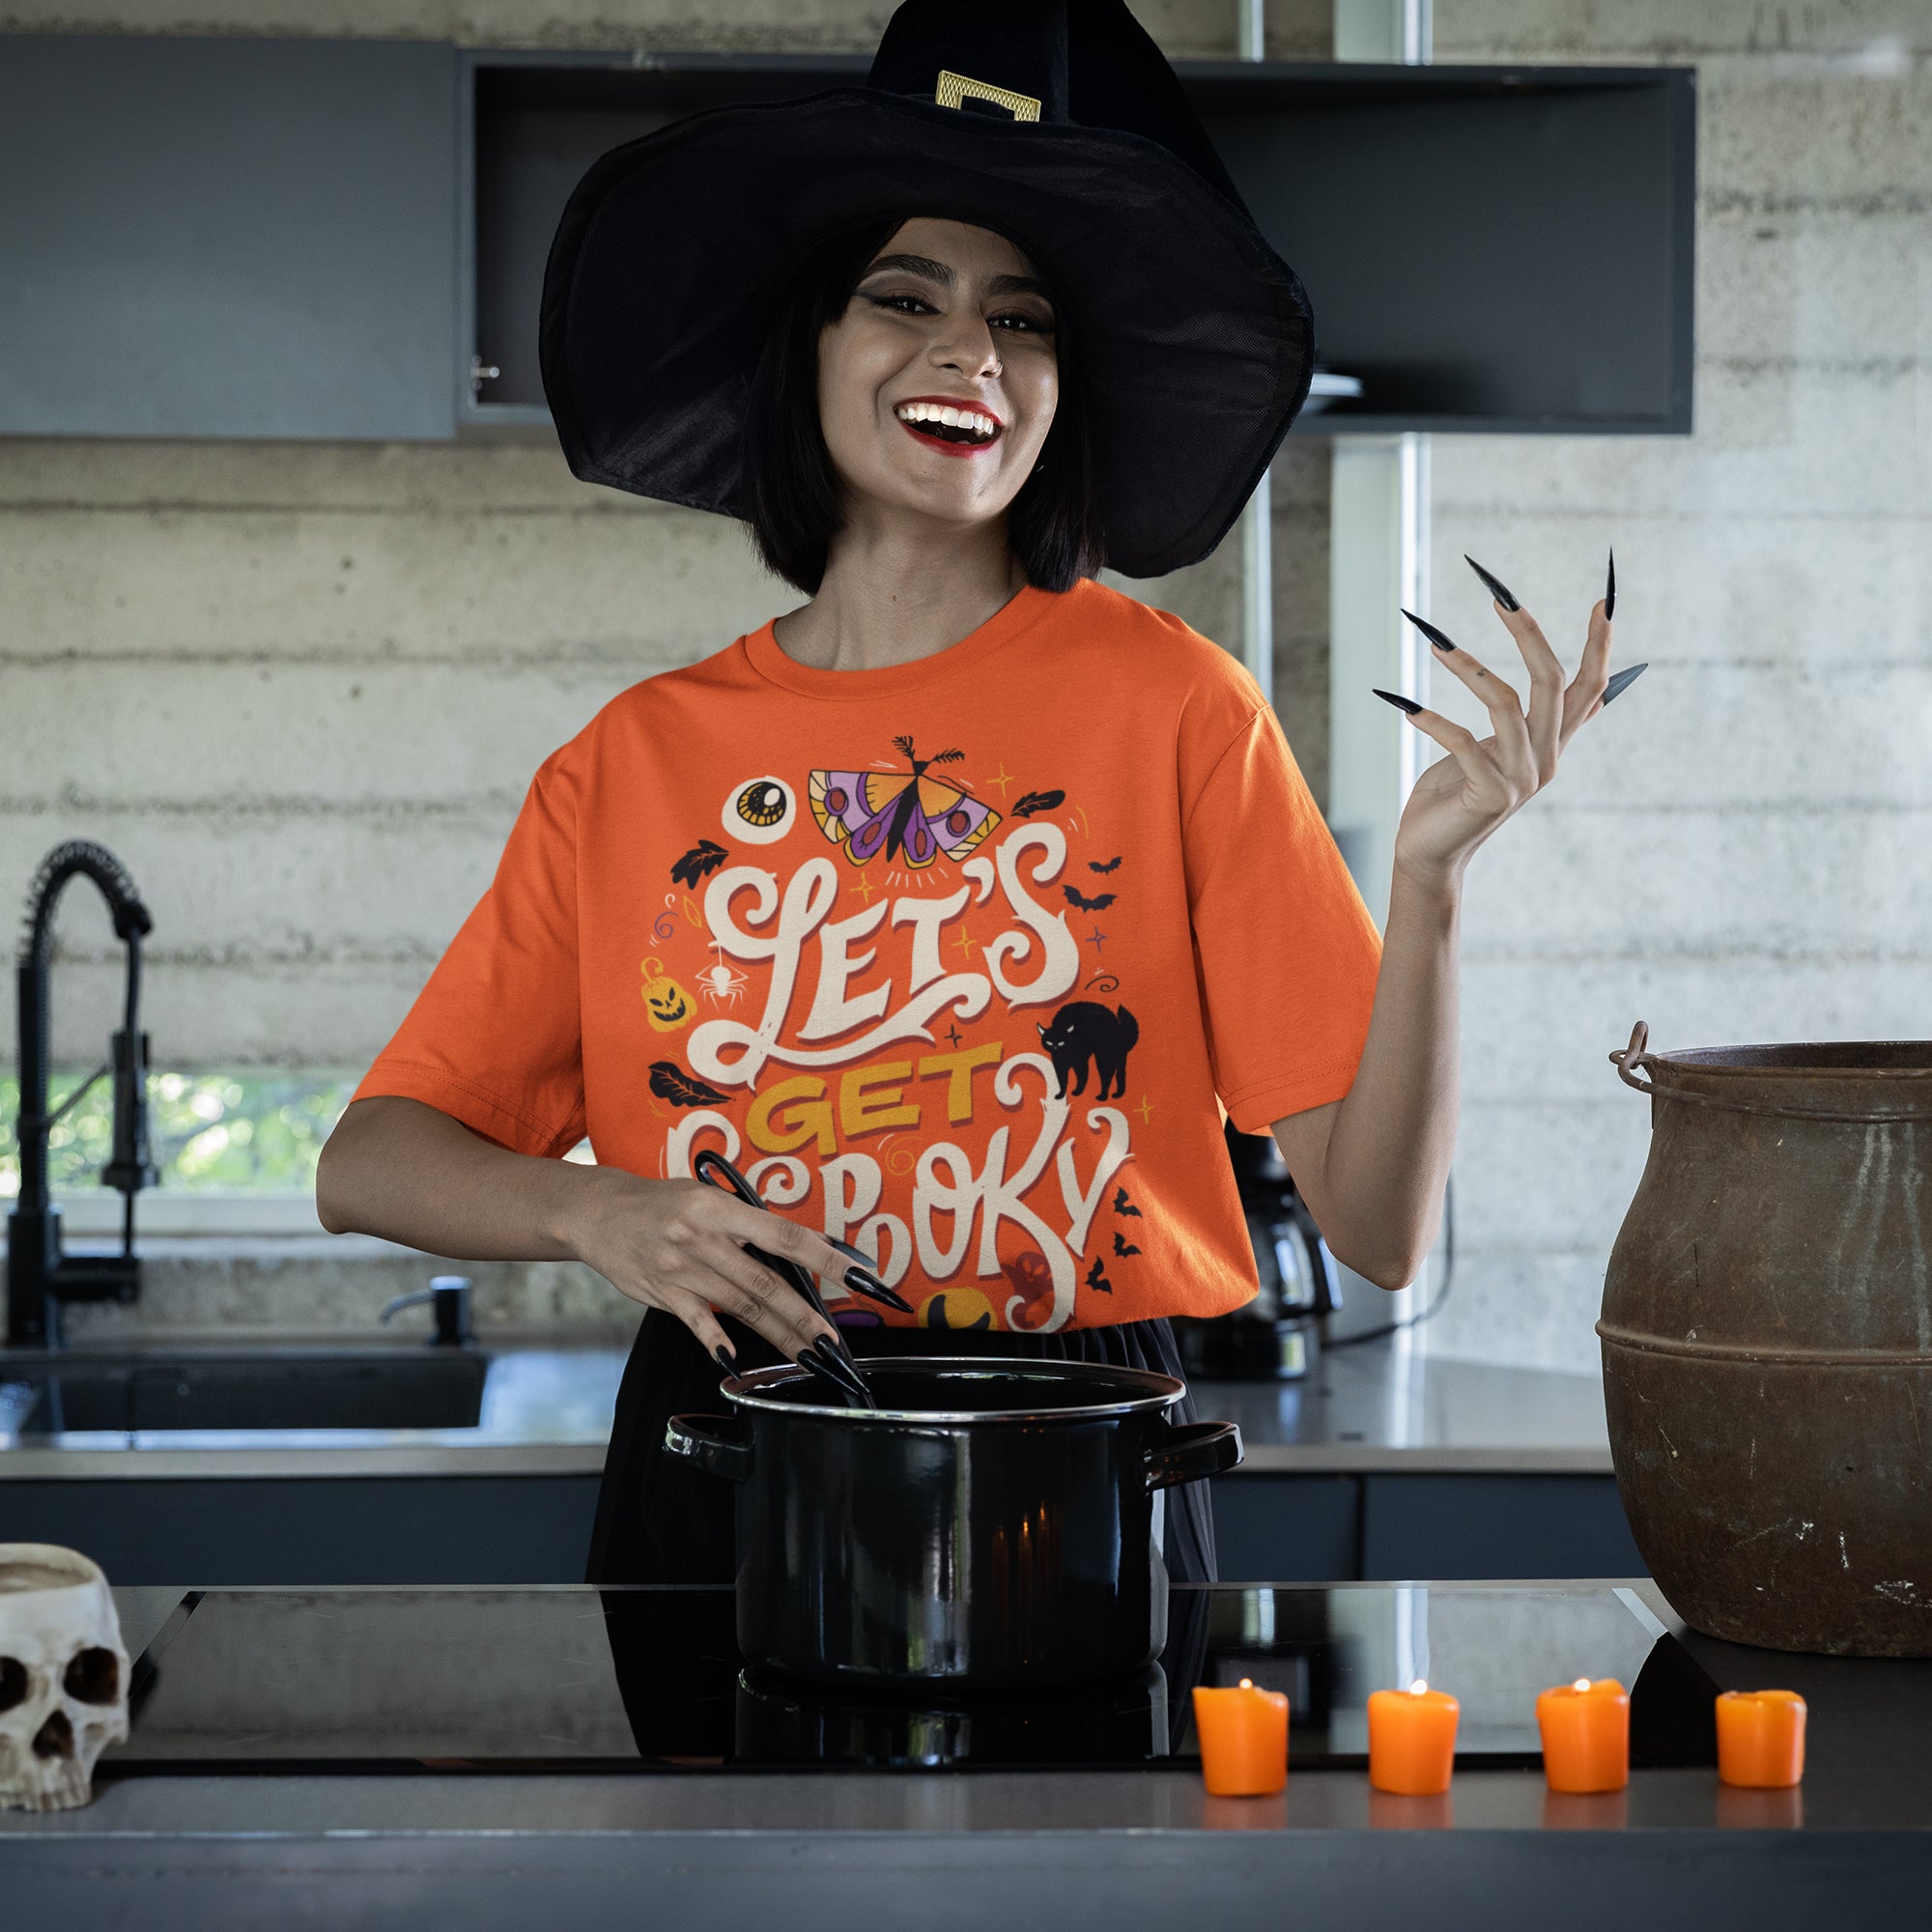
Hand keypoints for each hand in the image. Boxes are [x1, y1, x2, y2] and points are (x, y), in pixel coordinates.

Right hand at [563, 1169, 851, 1365]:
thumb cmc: (664, 1203)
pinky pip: (697, 1321)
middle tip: (833, 1340)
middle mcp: (703, 1238)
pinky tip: (735, 1361)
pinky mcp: (661, 1293)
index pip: (785, 1236)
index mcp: (720, 1209)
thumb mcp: (707, 1197)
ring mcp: (681, 1268)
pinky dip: (717, 1341)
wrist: (599, 1212)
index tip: (859, 1276)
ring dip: (778, 1334)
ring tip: (807, 1354)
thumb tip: (796, 1253)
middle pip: (765, 1283)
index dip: (826, 1257)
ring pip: (740, 1307)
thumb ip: (746, 1225)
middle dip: (805, 1315)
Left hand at [1385, 561, 1616, 891]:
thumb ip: (1536, 723)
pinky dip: (1431, 720)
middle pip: (1551, 682)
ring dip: (1468, 668)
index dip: (1599, 645)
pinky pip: (1461, 740)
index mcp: (1552, 744)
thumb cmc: (1456, 793)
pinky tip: (1404, 706)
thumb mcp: (1500, 751)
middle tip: (1500, 597)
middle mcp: (1546, 758)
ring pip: (1506, 703)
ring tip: (1436, 645)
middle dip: (1528, 635)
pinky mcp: (1489, 794)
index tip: (1603, 600)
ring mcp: (1521, 778)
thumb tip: (1593, 694)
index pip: (1588, 687)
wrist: (1431, 851)